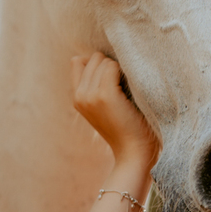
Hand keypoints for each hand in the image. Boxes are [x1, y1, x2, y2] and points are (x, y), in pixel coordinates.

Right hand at [71, 53, 158, 167]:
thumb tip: (102, 58)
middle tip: (124, 85)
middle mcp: (79, 96)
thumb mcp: (105, 106)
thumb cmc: (127, 128)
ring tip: (128, 89)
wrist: (134, 153)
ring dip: (119, 69)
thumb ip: (97, 85)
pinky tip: (132, 88)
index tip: (112, 78)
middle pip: (93, 58)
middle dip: (110, 65)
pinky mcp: (105, 95)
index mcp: (77, 98)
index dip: (97, 64)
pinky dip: (125, 71)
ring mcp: (90, 95)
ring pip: (103, 61)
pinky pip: (113, 66)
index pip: (77, 61)